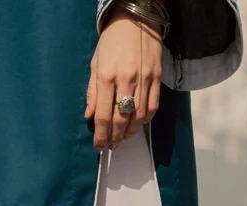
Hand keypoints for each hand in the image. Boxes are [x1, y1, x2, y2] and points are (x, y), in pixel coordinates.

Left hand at [85, 10, 162, 150]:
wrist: (136, 18)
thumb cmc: (112, 41)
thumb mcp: (95, 63)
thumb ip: (92, 92)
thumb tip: (89, 116)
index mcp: (106, 76)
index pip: (103, 115)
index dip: (101, 135)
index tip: (99, 146)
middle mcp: (126, 80)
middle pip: (121, 120)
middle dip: (115, 138)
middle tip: (111, 146)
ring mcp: (144, 79)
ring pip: (138, 117)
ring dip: (130, 132)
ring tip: (123, 137)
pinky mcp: (157, 77)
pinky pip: (152, 107)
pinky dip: (145, 120)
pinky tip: (137, 123)